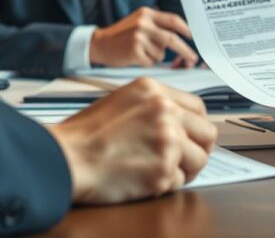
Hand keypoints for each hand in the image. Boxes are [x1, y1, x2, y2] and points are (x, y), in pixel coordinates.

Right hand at [46, 77, 217, 204]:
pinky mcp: (163, 170)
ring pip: (199, 159)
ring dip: (184, 168)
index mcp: (154, 90)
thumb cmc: (86, 134)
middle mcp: (165, 112)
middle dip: (198, 148)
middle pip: (208, 133)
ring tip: (159, 169)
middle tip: (183, 158)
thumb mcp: (123, 101)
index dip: (195, 125)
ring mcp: (167, 141)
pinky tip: (143, 178)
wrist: (67, 157)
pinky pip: (180, 181)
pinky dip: (165, 184)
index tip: (190, 136)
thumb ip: (154, 105)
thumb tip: (181, 119)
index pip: (198, 107)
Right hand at [90, 7, 198, 67]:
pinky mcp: (134, 51)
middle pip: (172, 39)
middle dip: (185, 51)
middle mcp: (143, 23)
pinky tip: (135, 57)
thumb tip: (181, 37)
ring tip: (141, 52)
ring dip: (156, 56)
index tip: (193, 37)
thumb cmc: (121, 35)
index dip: (186, 29)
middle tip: (193, 59)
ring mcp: (138, 37)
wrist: (98, 44)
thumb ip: (157, 25)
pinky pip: (151, 62)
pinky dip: (147, 62)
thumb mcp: (138, 21)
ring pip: (161, 53)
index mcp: (146, 14)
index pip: (173, 20)